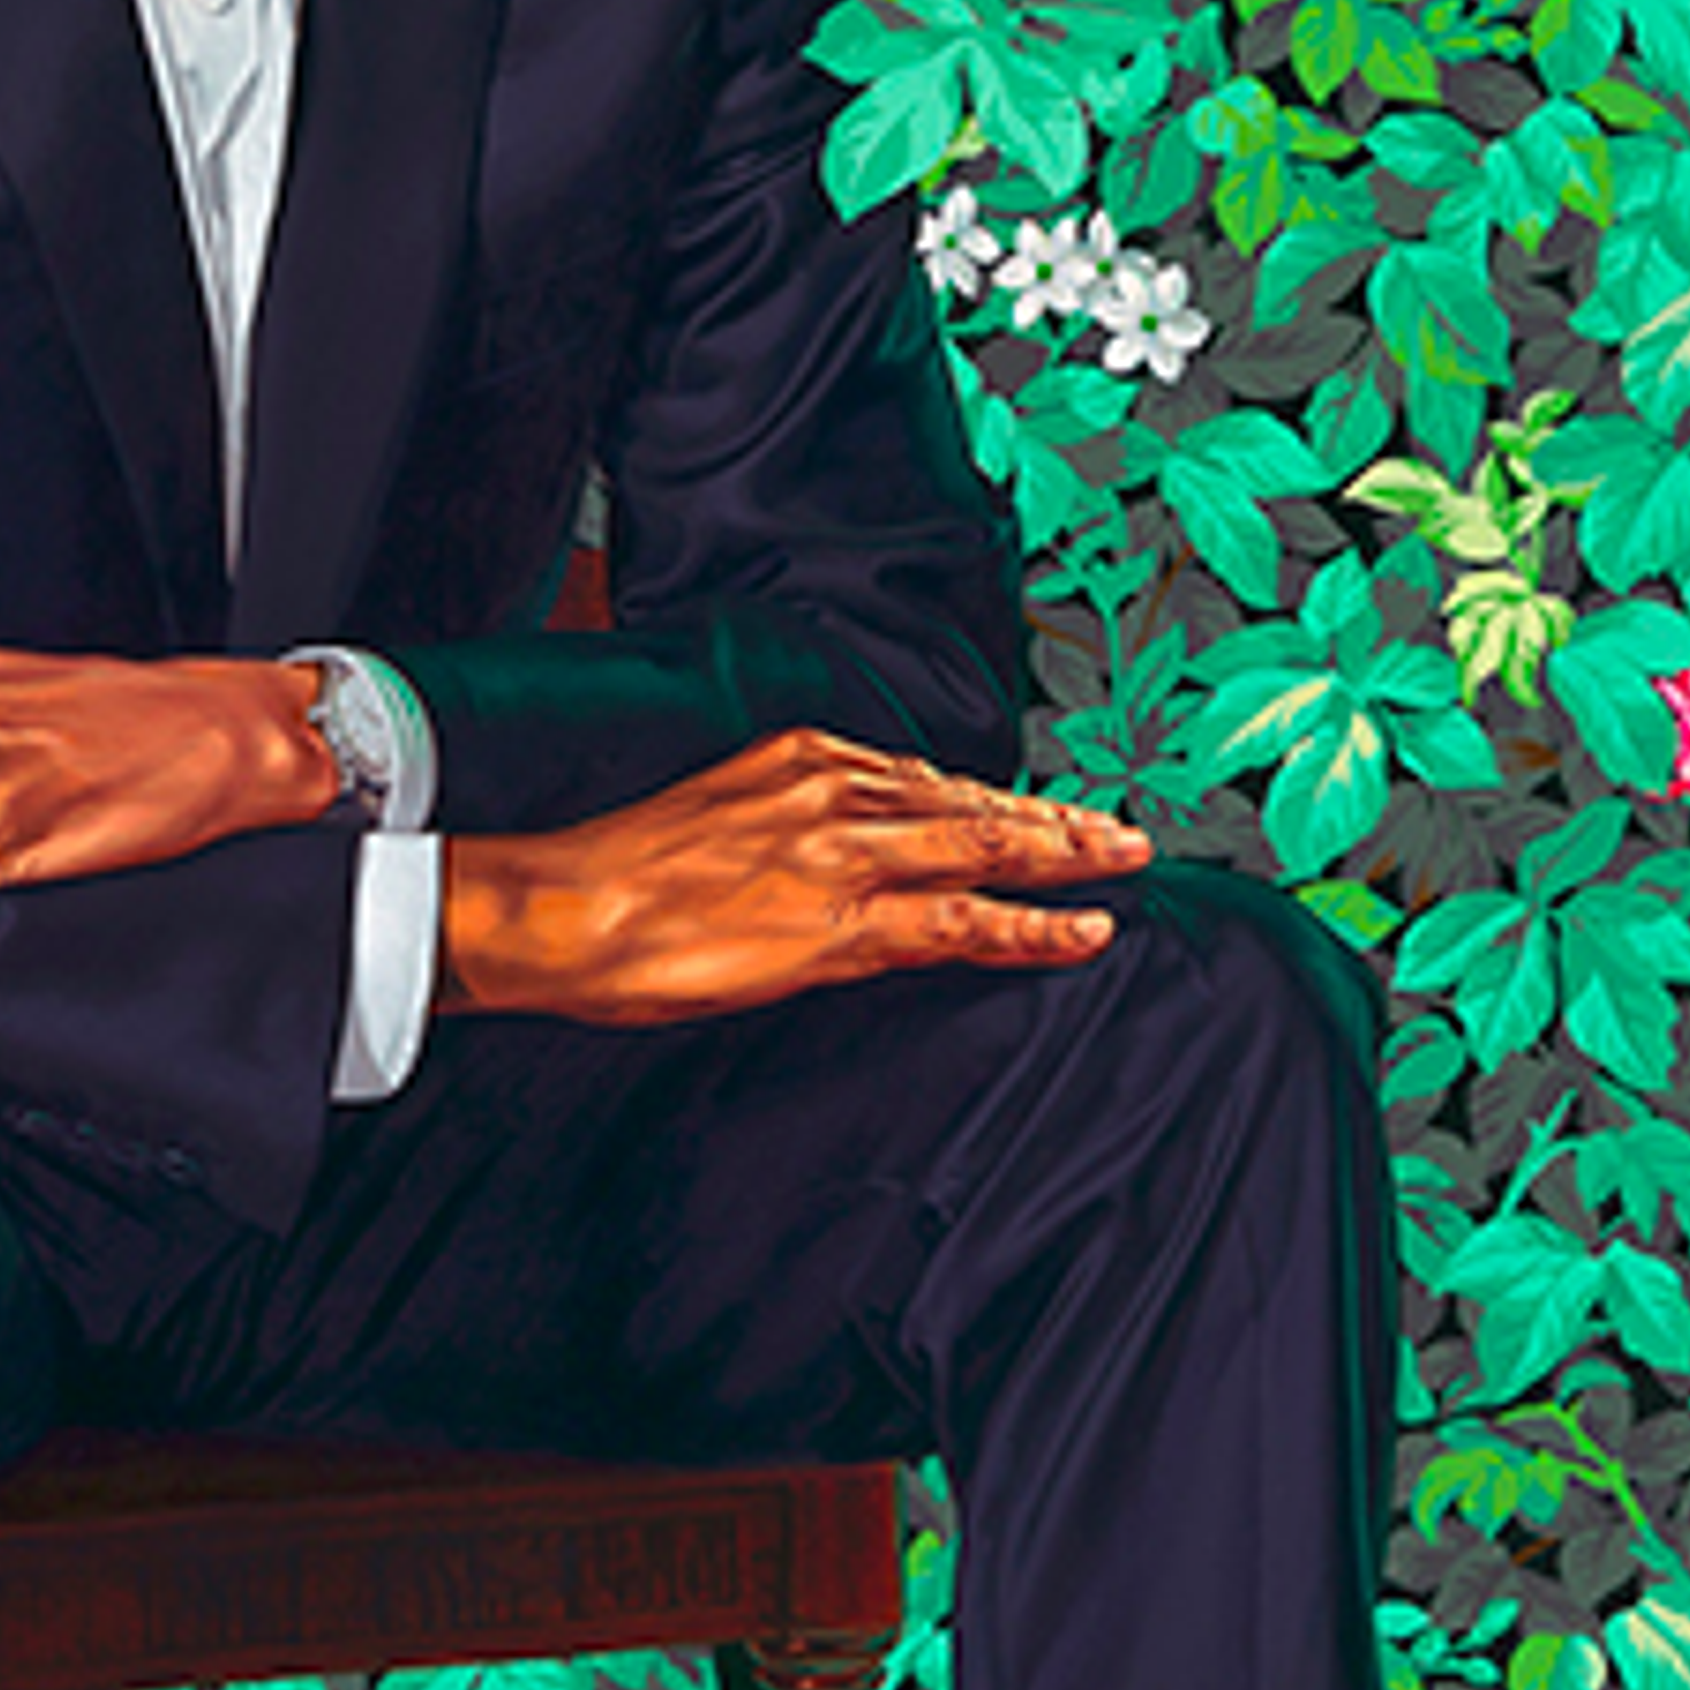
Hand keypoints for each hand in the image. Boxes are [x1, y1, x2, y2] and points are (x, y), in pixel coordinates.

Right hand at [436, 734, 1150, 1025]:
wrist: (564, 907)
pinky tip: (1082, 931)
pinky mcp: (846, 922)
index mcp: (800, 759)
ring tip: (1125, 865)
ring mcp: (848, 855)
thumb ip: (775, 824)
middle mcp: (836, 791)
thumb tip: (809, 858)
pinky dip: (1034, 925)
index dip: (988, 797)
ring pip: (986, 846)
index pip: (921, 777)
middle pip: (972, 800)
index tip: (1033, 808)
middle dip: (1054, 817)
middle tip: (1121, 830)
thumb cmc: (612, 876)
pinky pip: (965, 921)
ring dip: (1065, 856)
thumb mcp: (706, 818)